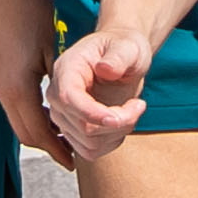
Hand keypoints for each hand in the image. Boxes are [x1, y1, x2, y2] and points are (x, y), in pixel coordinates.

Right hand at [0, 0, 60, 158]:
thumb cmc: (36, 15)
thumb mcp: (57, 50)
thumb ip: (64, 82)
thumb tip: (77, 110)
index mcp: (18, 88)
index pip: (38, 132)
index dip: (57, 150)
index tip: (74, 163)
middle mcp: (3, 90)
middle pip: (25, 134)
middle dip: (49, 148)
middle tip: (72, 157)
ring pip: (18, 122)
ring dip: (40, 133)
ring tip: (65, 139)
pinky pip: (15, 108)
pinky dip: (33, 118)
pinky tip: (52, 114)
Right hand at [45, 20, 156, 161]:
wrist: (120, 57)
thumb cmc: (123, 48)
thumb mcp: (127, 46)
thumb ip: (118, 57)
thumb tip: (106, 69)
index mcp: (67, 69)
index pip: (68, 99)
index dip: (92, 114)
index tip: (119, 117)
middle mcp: (58, 95)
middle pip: (83, 126)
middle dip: (119, 123)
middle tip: (139, 105)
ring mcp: (63, 115)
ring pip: (89, 143)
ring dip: (119, 133)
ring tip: (132, 110)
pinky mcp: (72, 131)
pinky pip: (90, 151)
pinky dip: (112, 142)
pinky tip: (121, 122)